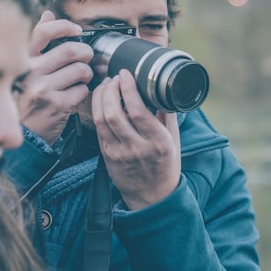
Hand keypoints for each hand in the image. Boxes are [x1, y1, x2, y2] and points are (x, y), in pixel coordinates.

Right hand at [21, 11, 94, 144]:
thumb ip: (36, 42)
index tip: (76, 30)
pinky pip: (82, 90)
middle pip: (71, 50)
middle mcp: (31, 72)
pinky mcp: (58, 104)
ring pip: (81, 70)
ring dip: (87, 74)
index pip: (44, 31)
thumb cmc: (26, 99)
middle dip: (86, 53)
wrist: (23, 135)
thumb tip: (47, 14)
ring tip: (81, 78)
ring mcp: (44, 88)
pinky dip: (83, 91)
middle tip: (87, 58)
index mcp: (23, 60)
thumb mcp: (25, 68)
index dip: (64, 26)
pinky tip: (75, 95)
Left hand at [92, 69, 180, 209]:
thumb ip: (167, 114)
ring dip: (100, 97)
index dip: (128, 88)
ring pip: (101, 119)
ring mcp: (119, 152)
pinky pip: (97, 128)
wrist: (152, 196)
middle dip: (110, 89)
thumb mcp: (173, 140)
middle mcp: (137, 147)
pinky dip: (97, 110)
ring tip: (106, 86)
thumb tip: (161, 89)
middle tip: (113, 77)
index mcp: (158, 142)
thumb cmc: (165, 165)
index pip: (138, 110)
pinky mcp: (106, 156)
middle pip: (114, 113)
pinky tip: (101, 101)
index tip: (125, 74)